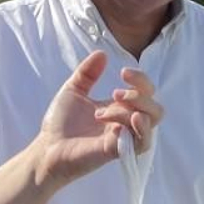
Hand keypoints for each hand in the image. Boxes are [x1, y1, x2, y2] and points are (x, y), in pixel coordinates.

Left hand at [33, 52, 162, 187]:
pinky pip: (142, 142)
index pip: (146, 93)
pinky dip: (139, 130)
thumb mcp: (73, 90)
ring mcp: (124, 137)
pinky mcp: (118, 151)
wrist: (47, 147)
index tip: (123, 72)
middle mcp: (125, 123)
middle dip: (140, 94)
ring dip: (130, 110)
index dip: (141, 80)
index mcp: (119, 108)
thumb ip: (88, 72)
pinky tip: (120, 125)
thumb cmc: (59, 124)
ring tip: (102, 113)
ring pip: (150, 121)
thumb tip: (102, 53)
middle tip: (114, 93)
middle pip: (156, 108)